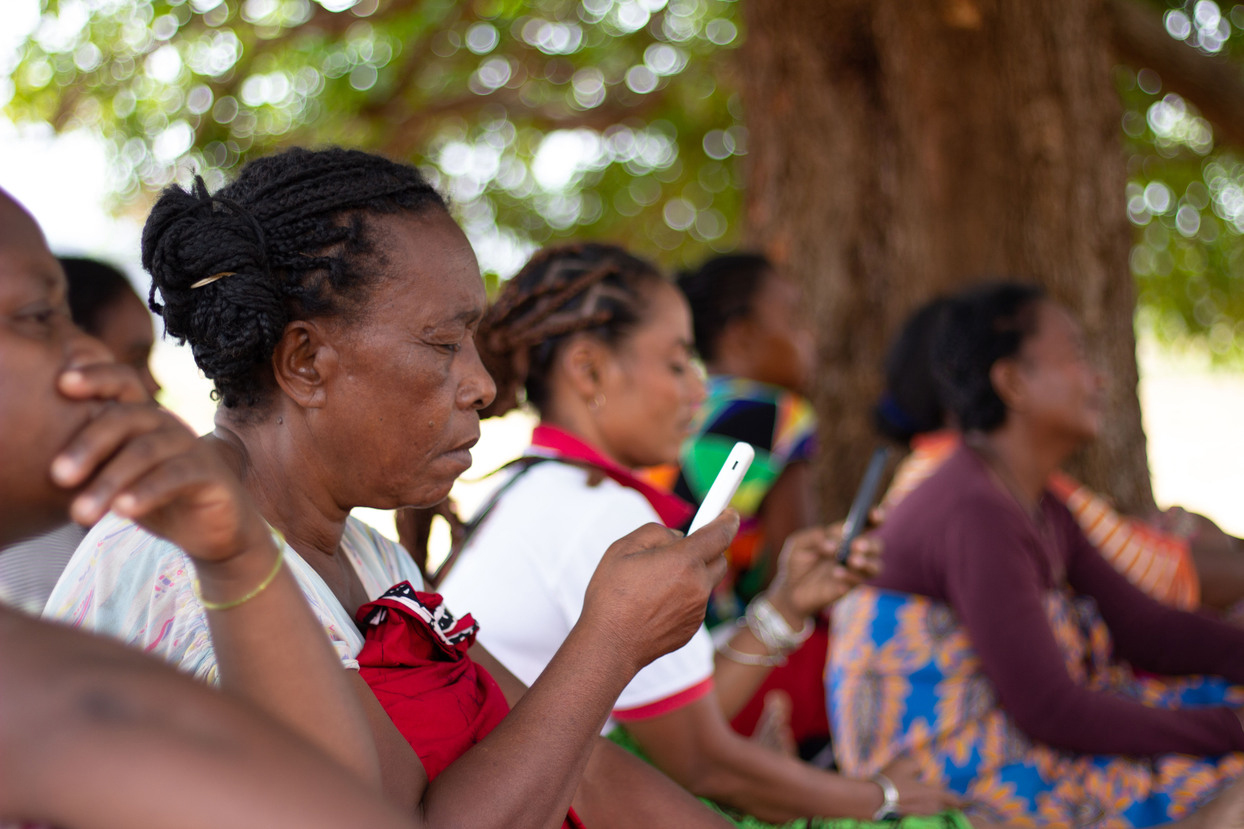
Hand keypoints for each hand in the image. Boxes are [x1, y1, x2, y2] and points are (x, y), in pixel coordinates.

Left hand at [49, 363, 270, 566]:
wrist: (214, 531)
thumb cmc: (159, 500)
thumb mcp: (120, 478)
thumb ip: (94, 463)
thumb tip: (45, 465)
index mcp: (144, 418)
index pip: (123, 382)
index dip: (97, 376)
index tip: (63, 384)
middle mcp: (168, 424)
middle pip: (126, 417)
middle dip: (88, 444)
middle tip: (57, 476)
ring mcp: (192, 446)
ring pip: (145, 452)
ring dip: (109, 481)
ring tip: (80, 514)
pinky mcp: (211, 473)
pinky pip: (174, 477)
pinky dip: (145, 492)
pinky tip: (122, 511)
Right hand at [580, 511, 737, 672]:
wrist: (609, 645)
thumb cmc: (611, 596)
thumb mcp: (623, 548)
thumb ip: (655, 533)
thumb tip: (677, 538)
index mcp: (683, 562)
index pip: (719, 534)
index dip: (728, 520)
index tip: (730, 514)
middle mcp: (698, 586)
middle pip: (719, 560)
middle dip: (707, 551)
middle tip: (682, 550)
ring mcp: (697, 611)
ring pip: (704, 583)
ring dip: (690, 576)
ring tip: (655, 583)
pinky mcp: (691, 628)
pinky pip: (694, 604)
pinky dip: (682, 598)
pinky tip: (654, 604)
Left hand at [767, 524, 881, 619]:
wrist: (790, 589)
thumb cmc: (796, 561)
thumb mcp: (798, 543)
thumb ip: (814, 537)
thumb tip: (832, 543)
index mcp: (844, 535)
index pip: (866, 523)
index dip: (875, 517)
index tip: (875, 514)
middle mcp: (854, 551)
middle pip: (876, 545)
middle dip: (869, 544)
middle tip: (856, 545)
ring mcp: (854, 570)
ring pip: (876, 565)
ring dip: (867, 562)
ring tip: (852, 560)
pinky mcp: (850, 586)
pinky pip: (859, 581)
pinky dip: (850, 575)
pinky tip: (836, 573)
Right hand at [878, 756, 960, 815]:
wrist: (871, 800)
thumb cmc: (891, 781)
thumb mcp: (905, 765)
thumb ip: (917, 766)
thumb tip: (921, 768)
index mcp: (933, 794)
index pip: (953, 798)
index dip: (962, 801)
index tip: (969, 802)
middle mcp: (931, 808)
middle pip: (943, 806)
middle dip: (944, 802)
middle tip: (943, 798)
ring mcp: (921, 816)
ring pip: (932, 811)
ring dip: (931, 806)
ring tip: (923, 799)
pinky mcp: (911, 820)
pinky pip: (922, 814)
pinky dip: (921, 809)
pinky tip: (911, 804)